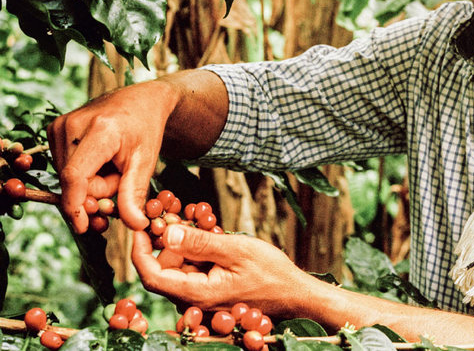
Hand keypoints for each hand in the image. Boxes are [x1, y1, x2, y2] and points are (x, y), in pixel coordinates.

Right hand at [47, 80, 179, 232]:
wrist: (140, 100)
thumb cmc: (146, 129)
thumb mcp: (146, 161)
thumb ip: (135, 194)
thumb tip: (135, 225)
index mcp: (99, 130)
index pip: (76, 176)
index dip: (77, 206)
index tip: (84, 226)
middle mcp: (72, 125)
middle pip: (74, 181)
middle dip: (97, 192)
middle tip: (121, 178)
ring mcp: (60, 125)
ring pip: (67, 177)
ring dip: (91, 182)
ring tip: (112, 165)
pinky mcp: (54, 129)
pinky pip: (64, 166)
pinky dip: (83, 172)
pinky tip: (100, 160)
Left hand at [131, 225, 312, 314]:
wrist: (296, 295)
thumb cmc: (272, 274)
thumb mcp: (237, 250)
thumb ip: (200, 243)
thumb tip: (166, 232)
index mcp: (197, 293)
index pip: (151, 275)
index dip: (139, 249)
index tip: (140, 224)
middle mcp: (194, 300)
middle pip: (162, 269)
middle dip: (162, 240)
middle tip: (171, 210)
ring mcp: (203, 298)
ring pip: (177, 268)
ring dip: (179, 243)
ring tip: (190, 217)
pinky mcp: (211, 292)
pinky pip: (192, 270)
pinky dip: (193, 251)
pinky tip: (206, 232)